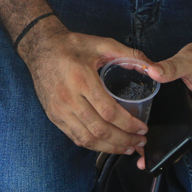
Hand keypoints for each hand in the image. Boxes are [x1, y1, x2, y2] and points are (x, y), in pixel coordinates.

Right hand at [22, 28, 149, 154]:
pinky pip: (75, 137)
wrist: (40, 48)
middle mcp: (68, 98)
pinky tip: (107, 145)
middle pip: (100, 130)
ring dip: (110, 148)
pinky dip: (93, 145)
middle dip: (124, 140)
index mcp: (82, 79)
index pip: (108, 111)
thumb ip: (128, 54)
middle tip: (140, 142)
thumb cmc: (71, 45)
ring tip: (127, 148)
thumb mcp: (100, 43)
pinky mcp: (54, 116)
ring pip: (87, 139)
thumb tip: (152, 67)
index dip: (128, 124)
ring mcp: (59, 110)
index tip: (142, 127)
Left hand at [142, 39, 191, 168]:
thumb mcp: (187, 61)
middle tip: (139, 156)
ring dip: (158, 137)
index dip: (169, 150)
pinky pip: (172, 121)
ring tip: (136, 146)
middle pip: (178, 139)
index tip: (151, 156)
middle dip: (160, 148)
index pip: (186, 140)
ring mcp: (191, 113)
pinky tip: (143, 125)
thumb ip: (170, 68)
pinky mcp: (184, 107)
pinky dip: (159, 124)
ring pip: (174, 131)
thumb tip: (151, 72)